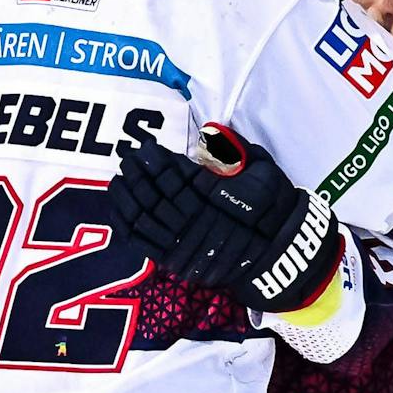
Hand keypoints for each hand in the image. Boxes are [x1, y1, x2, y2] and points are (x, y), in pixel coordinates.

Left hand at [108, 124, 342, 312]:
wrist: (276, 252)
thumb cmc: (271, 207)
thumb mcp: (262, 170)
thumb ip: (234, 151)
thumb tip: (210, 131)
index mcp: (214, 194)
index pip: (177, 174)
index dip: (158, 159)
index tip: (146, 147)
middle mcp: (195, 218)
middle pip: (156, 193)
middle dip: (138, 173)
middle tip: (126, 157)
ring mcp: (183, 242)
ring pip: (144, 216)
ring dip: (127, 196)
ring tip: (118, 179)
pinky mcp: (175, 260)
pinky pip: (141, 242)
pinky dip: (125, 225)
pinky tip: (116, 209)